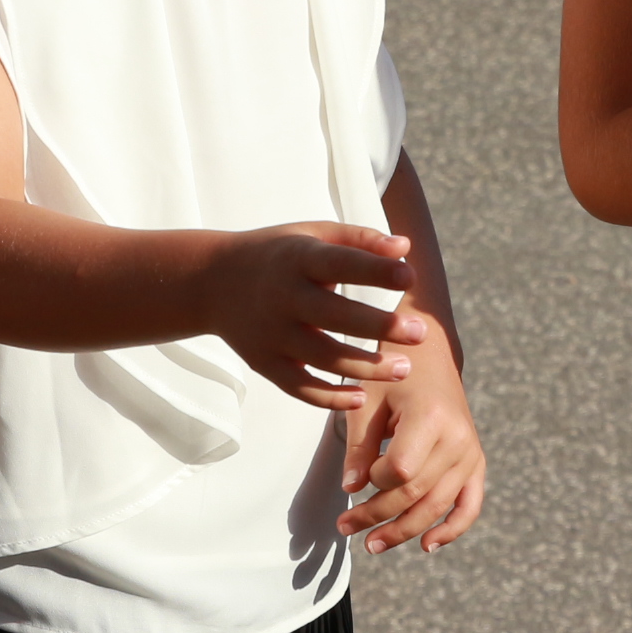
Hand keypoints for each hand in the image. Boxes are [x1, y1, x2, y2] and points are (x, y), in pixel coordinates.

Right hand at [206, 222, 426, 409]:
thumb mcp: (312, 235)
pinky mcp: (263, 363)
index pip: (339, 263)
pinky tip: (360, 397)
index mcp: (297, 258)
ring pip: (322, 356)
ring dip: (365, 367)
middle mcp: (282, 296)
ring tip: (404, 369)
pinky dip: (329, 397)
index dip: (374, 270)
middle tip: (420, 334)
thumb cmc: (279, 254)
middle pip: (334, 315)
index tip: (410, 275)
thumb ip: (359, 240)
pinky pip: (299, 387)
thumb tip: (405, 247)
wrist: (210, 281)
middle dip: (379, 325)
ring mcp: (271, 334)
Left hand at [337, 316, 485, 553]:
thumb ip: (359, 447)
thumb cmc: (392, 377)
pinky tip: (427, 546)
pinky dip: (452, 529)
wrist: (429, 356)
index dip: (374, 481)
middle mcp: (457, 438)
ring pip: (438, 506)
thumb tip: (350, 489)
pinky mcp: (476, 462)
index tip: (357, 476)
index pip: (400, 470)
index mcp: (430, 417)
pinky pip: (470, 504)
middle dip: (377, 516)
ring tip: (372, 545)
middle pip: (416, 493)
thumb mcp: (367, 403)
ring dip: (404, 531)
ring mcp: (470, 452)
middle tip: (344, 528)